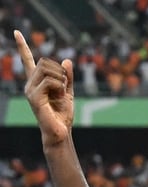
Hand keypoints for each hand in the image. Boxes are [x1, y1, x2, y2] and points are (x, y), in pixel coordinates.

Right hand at [14, 30, 73, 145]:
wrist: (60, 131)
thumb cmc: (63, 114)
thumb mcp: (68, 92)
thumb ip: (67, 77)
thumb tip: (67, 60)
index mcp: (37, 82)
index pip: (28, 61)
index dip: (22, 46)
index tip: (16, 32)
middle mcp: (30, 84)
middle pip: (44, 62)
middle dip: (60, 72)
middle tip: (63, 89)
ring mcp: (30, 90)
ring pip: (47, 70)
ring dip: (61, 80)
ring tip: (61, 95)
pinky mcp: (33, 97)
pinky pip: (50, 81)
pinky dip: (60, 87)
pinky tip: (59, 97)